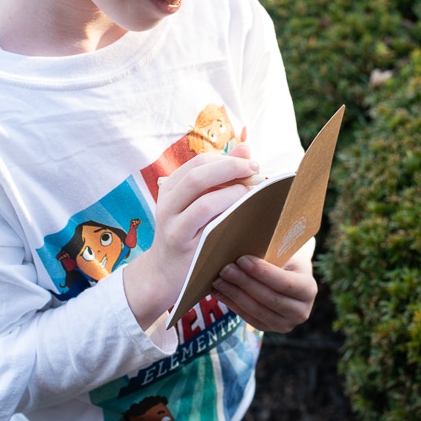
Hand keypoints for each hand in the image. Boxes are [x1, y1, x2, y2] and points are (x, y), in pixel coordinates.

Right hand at [124, 144, 259, 329]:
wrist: (164, 273)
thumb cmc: (188, 233)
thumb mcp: (196, 202)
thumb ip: (220, 175)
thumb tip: (246, 147)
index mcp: (170, 188)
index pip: (198, 163)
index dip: (226, 159)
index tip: (249, 163)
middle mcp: (167, 205)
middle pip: (198, 176)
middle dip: (231, 168)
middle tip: (256, 170)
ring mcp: (174, 227)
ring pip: (204, 201)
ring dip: (234, 193)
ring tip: (254, 193)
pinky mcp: (185, 248)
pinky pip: (209, 226)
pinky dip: (229, 215)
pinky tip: (245, 215)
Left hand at [211, 248, 317, 332]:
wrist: (288, 275)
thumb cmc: (284, 257)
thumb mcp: (284, 252)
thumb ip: (268, 253)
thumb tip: (240, 247)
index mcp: (308, 288)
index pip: (285, 283)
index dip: (262, 272)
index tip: (242, 259)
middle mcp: (301, 311)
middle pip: (269, 298)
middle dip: (244, 282)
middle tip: (225, 269)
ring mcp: (285, 324)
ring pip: (256, 310)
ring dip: (234, 294)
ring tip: (218, 280)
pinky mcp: (269, 328)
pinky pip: (248, 318)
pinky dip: (232, 304)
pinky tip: (219, 292)